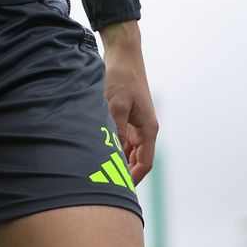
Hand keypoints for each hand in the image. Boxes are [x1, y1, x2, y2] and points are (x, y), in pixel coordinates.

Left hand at [99, 20, 157, 182]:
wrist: (123, 55)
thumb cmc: (121, 78)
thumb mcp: (116, 105)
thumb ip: (115, 130)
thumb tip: (112, 155)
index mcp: (148, 130)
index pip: (144, 164)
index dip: (133, 179)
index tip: (120, 191)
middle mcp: (145, 129)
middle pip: (136, 160)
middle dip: (123, 173)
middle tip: (104, 184)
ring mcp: (136, 123)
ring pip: (128, 150)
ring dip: (117, 160)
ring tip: (98, 172)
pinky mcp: (127, 116)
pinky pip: (122, 139)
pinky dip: (113, 147)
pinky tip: (98, 152)